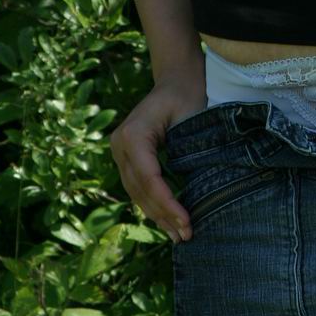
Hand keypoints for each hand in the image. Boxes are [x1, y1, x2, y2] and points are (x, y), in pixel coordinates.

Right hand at [109, 69, 206, 243]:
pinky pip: (137, 186)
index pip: (149, 179)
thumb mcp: (191, 121)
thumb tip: (195, 194)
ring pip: (136, 192)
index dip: (167, 204)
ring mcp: (119, 151)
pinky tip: (167, 221)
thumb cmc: (188, 96)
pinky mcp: (126, 156)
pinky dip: (152, 204)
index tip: (187, 222)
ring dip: (157, 215)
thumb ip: (188, 154)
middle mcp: (119, 144)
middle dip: (163, 215)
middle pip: (140, 189)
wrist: (177, 80)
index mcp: (133, 135)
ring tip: (178, 235)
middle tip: (186, 236)